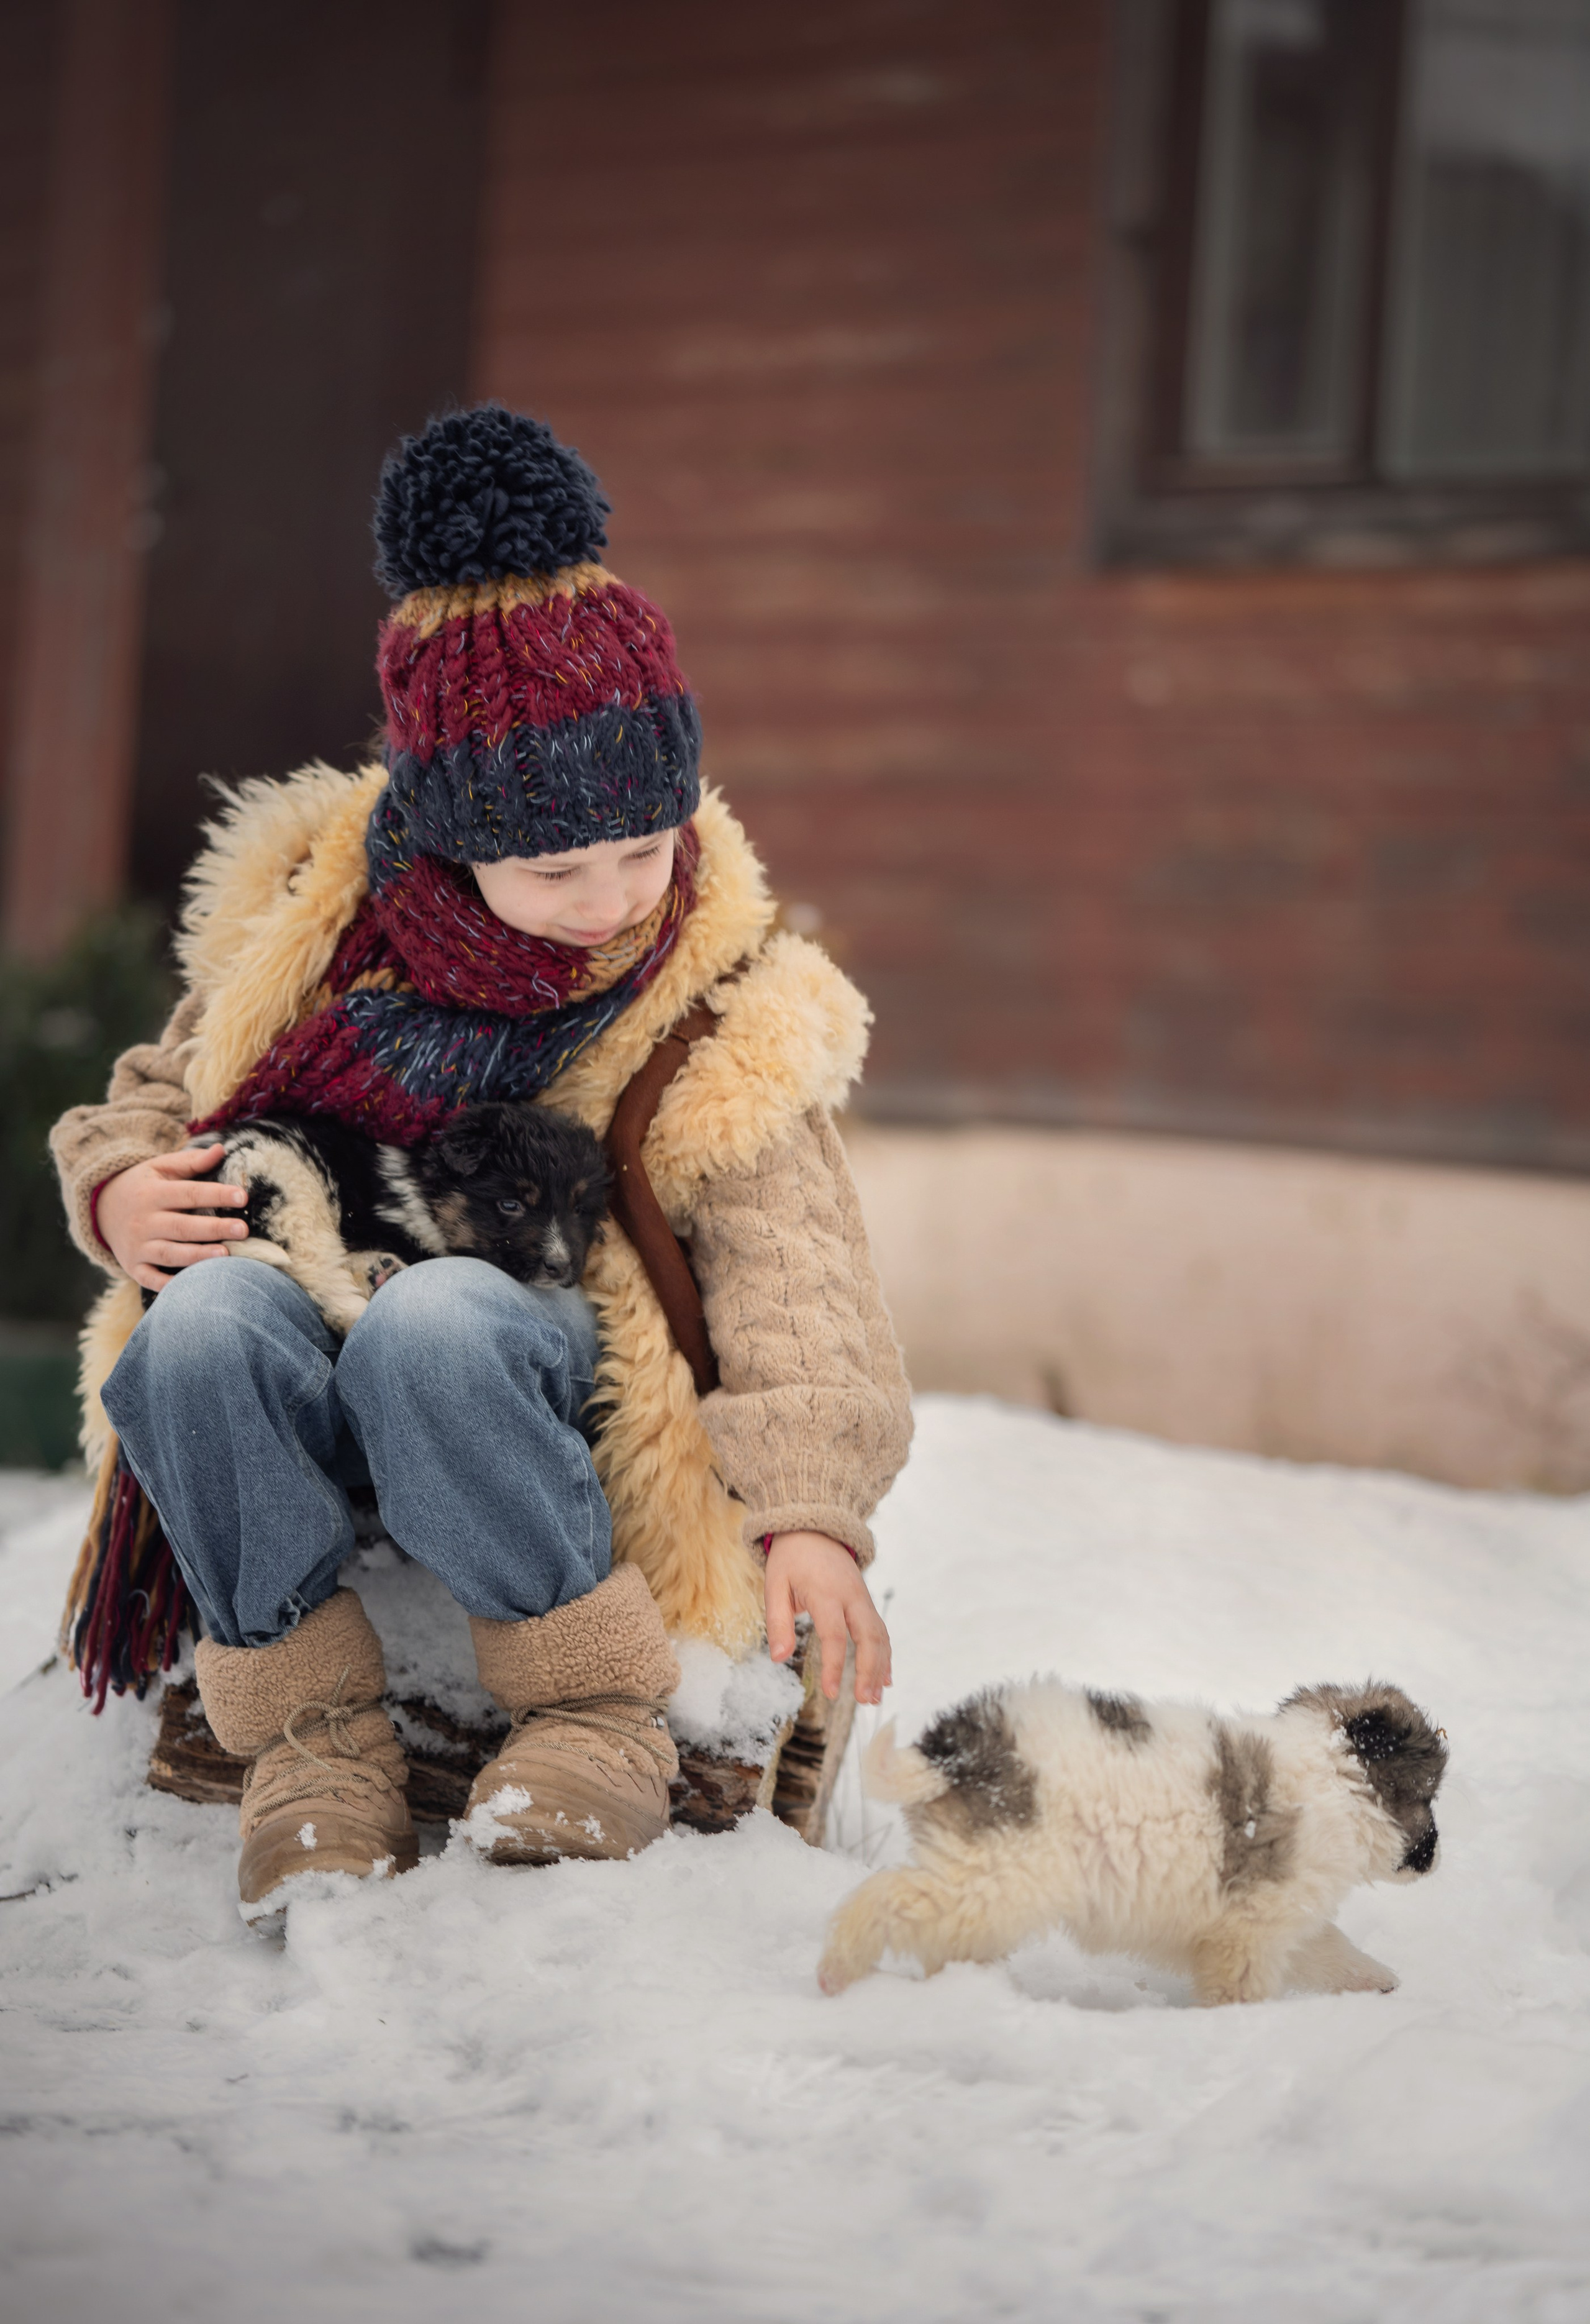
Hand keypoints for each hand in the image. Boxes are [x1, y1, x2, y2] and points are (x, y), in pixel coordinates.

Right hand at [96, 1146, 250, 1292]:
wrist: (100, 1208)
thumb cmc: (143, 1186)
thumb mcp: (160, 1167)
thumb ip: (191, 1161)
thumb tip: (220, 1150)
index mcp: (152, 1193)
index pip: (189, 1193)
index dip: (216, 1195)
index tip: (242, 1197)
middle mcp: (143, 1221)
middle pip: (182, 1226)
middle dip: (213, 1228)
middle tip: (243, 1230)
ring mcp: (137, 1246)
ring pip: (169, 1254)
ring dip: (197, 1256)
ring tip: (225, 1255)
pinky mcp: (133, 1266)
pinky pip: (150, 1278)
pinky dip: (168, 1284)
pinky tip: (192, 1285)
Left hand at [764, 1530, 890, 1706]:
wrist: (814, 1528)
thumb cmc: (791, 1559)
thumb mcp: (774, 1585)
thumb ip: (778, 1622)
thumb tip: (778, 1658)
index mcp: (825, 1593)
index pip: (834, 1636)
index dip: (834, 1667)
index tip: (831, 1694)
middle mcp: (851, 1596)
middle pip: (869, 1636)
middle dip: (869, 1670)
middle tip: (864, 1701)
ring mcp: (862, 1598)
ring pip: (880, 1635)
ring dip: (880, 1667)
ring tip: (874, 1698)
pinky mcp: (865, 1601)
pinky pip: (880, 1629)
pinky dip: (884, 1654)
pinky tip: (884, 1677)